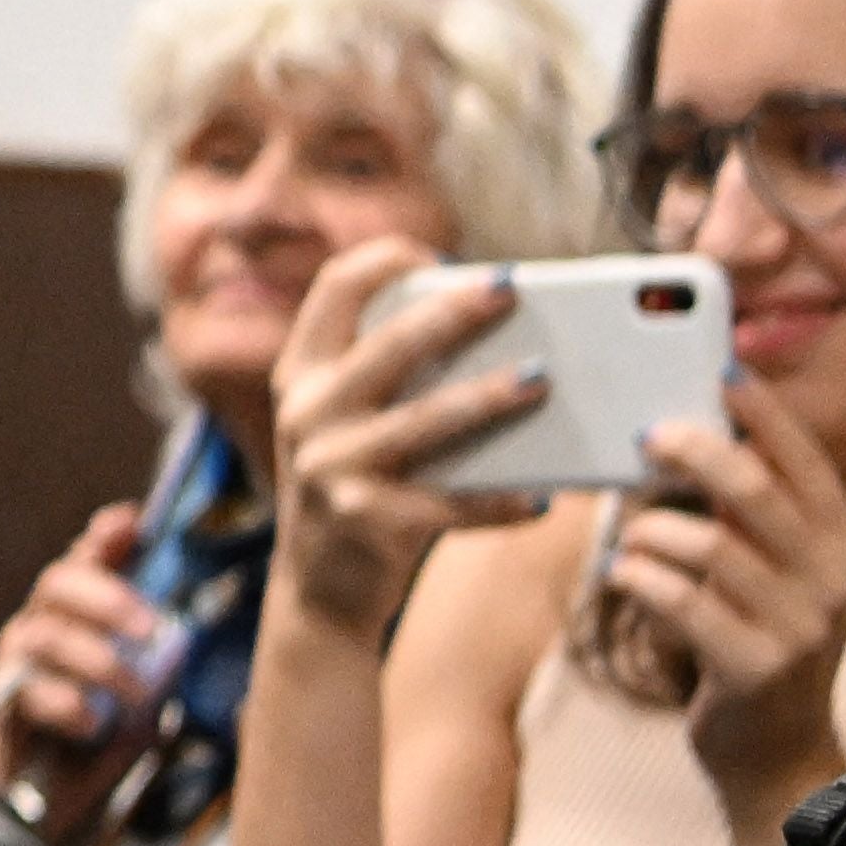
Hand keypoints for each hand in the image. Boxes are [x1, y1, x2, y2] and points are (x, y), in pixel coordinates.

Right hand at [0, 505, 172, 812]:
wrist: (50, 802)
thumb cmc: (103, 740)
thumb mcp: (143, 694)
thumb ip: (156, 660)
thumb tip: (179, 638)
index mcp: (79, 612)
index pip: (87, 557)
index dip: (108, 536)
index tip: (134, 523)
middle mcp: (41, 624)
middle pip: (58, 581)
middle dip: (107, 597)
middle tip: (151, 629)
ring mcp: (16, 663)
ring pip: (44, 634)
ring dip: (97, 660)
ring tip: (137, 695)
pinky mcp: (1, 705)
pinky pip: (27, 690)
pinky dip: (67, 704)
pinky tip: (94, 724)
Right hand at [260, 237, 549, 640]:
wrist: (319, 592)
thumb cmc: (359, 486)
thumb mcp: (351, 423)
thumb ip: (395, 377)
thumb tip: (500, 332)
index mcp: (302, 374)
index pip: (335, 288)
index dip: (387, 259)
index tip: (439, 253)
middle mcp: (307, 413)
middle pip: (391, 343)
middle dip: (456, 310)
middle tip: (511, 290)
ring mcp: (330, 468)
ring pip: (427, 419)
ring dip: (491, 397)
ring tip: (543, 381)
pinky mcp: (366, 522)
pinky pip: (451, 504)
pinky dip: (501, 502)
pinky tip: (540, 499)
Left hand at [607, 370, 845, 815]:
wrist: (776, 753)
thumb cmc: (757, 641)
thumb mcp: (777, 572)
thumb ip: (754, 513)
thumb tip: (698, 432)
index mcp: (845, 543)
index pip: (805, 459)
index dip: (762, 410)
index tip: (720, 368)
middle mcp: (834, 579)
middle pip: (754, 490)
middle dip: (694, 452)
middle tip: (648, 435)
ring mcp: (799, 626)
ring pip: (707, 545)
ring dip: (652, 533)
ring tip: (633, 542)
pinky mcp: (754, 668)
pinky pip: (679, 602)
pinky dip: (638, 580)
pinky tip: (623, 578)